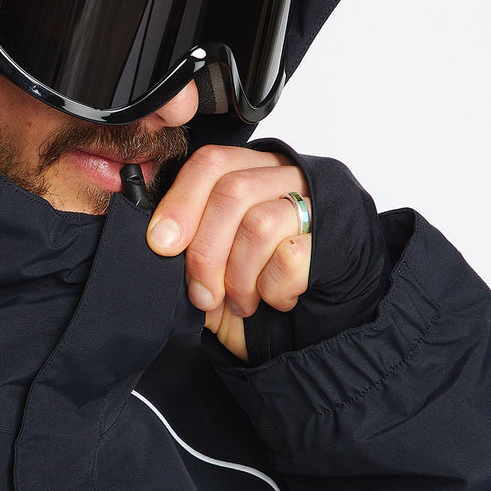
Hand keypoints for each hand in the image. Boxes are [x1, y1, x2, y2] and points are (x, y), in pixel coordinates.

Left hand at [146, 145, 311, 360]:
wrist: (301, 327)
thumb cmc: (253, 287)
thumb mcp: (211, 265)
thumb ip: (186, 245)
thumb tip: (158, 238)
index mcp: (250, 173)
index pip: (212, 163)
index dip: (182, 201)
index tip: (161, 244)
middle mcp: (283, 179)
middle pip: (233, 191)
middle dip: (206, 250)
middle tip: (202, 293)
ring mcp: (312, 206)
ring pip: (260, 224)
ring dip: (239, 275)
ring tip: (239, 302)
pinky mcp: (332, 241)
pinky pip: (291, 256)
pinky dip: (272, 288)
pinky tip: (273, 300)